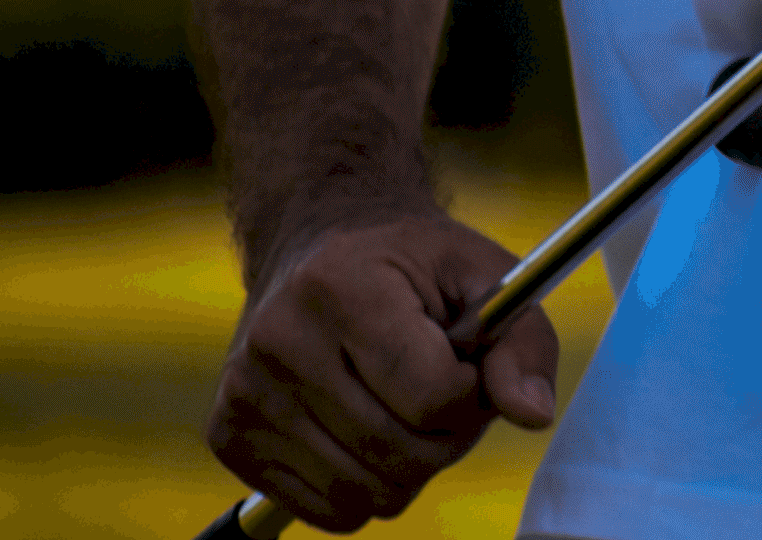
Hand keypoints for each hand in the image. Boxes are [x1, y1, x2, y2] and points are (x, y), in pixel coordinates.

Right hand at [206, 205, 557, 528]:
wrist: (318, 252)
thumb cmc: (415, 270)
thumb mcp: (485, 276)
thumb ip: (524, 343)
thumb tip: (533, 414)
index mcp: (341, 286)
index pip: (430, 396)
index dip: (471, 398)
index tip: (468, 369)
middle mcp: (277, 340)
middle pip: (397, 454)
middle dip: (446, 438)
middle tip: (444, 396)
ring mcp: (243, 393)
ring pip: (363, 494)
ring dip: (408, 468)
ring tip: (404, 410)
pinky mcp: (228, 437)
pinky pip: (326, 511)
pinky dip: (364, 488)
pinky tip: (363, 432)